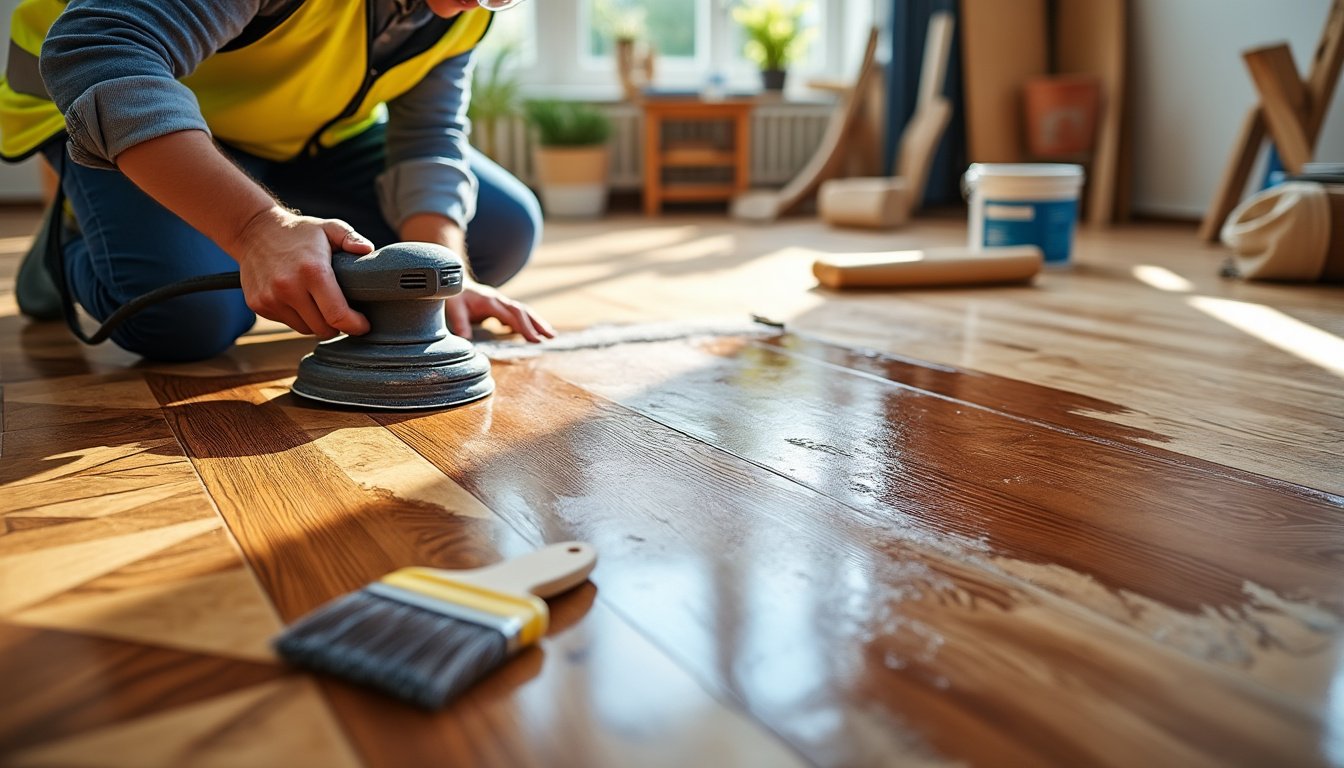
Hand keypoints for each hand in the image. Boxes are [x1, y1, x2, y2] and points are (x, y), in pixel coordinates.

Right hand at [233, 206, 372, 338]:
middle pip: (323, 328)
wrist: (253, 230)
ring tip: (320, 305)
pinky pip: (287, 322)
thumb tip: (367, 250)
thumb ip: (351, 238)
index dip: (355, 325)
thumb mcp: (328, 228)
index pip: (337, 315)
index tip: (363, 325)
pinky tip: (299, 300)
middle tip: (342, 313)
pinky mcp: (258, 304)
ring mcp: (271, 298)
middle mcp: (289, 287)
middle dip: (337, 326)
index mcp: (313, 271)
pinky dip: (297, 317)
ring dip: (317, 323)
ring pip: (305, 329)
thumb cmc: (298, 232)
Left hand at [445, 280, 555, 342]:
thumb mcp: (454, 309)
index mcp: (490, 301)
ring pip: (524, 311)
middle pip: (522, 311)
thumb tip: (466, 341)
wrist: (454, 282)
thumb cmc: (454, 297)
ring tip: (552, 335)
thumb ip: (460, 323)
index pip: (510, 315)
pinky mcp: (501, 306)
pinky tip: (535, 334)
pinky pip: (518, 314)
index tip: (533, 339)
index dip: (522, 327)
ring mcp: (501, 302)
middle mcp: (499, 300)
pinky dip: (529, 323)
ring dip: (538, 323)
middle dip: (536, 325)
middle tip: (550, 338)